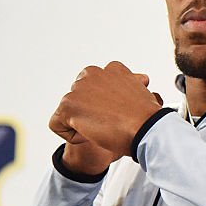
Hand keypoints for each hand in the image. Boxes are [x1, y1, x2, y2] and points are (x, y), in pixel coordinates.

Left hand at [49, 62, 163, 160]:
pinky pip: (57, 124)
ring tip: (102, 130)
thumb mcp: (143, 93)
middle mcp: (93, 73)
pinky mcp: (68, 105)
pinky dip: (71, 135)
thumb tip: (139, 79)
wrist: (146, 128)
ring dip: (82, 124)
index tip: (118, 113)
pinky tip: (89, 136)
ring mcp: (79, 88)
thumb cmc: (148, 117)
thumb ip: (133, 84)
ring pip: (69, 111)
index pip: (97, 85)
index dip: (104, 104)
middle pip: (80, 97)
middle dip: (90, 111)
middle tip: (108, 124)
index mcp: (113, 69)